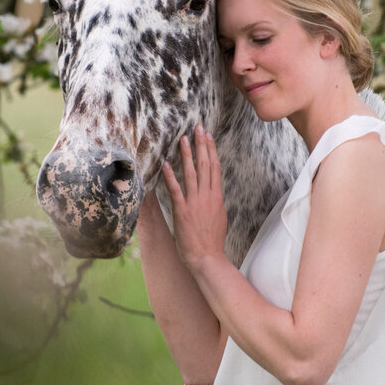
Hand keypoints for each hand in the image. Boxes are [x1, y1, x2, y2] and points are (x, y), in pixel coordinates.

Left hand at [162, 124, 227, 272]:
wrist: (207, 257)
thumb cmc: (211, 240)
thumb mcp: (218, 216)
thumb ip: (214, 200)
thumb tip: (212, 190)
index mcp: (217, 196)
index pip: (215, 167)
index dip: (211, 149)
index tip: (208, 135)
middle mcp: (207, 196)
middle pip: (205, 165)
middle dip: (201, 145)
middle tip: (197, 127)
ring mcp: (195, 203)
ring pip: (191, 173)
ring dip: (186, 155)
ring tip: (183, 139)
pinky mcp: (182, 211)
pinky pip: (175, 190)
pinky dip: (170, 177)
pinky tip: (166, 164)